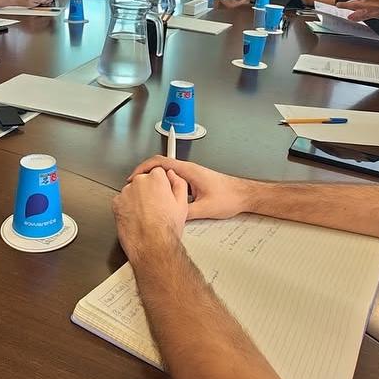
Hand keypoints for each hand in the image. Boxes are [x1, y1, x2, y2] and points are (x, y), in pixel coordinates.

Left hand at [112, 166, 189, 263]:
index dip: (161, 185)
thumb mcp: (182, 204)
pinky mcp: (116, 203)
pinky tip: (137, 218)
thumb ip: (179, 184)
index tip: (161, 194)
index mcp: (156, 179)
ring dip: (137, 199)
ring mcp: (126, 192)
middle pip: (143, 180)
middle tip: (155, 207)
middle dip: (148, 191)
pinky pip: (122, 201)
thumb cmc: (166, 229)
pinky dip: (127, 208)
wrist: (152, 246)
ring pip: (132, 191)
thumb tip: (173, 176)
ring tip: (145, 215)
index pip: (157, 173)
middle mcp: (139, 182)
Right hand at [127, 156, 251, 220]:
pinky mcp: (194, 182)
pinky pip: (175, 181)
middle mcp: (189, 170)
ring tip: (147, 194)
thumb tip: (169, 216)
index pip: (160, 162)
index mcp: (188, 171)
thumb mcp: (205, 208)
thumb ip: (185, 212)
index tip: (134, 177)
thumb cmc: (229, 197)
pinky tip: (164, 199)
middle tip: (136, 187)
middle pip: (161, 167)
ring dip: (156, 181)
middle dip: (146, 176)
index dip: (143, 168)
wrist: (244, 195)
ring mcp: (191, 175)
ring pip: (168, 175)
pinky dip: (165, 187)